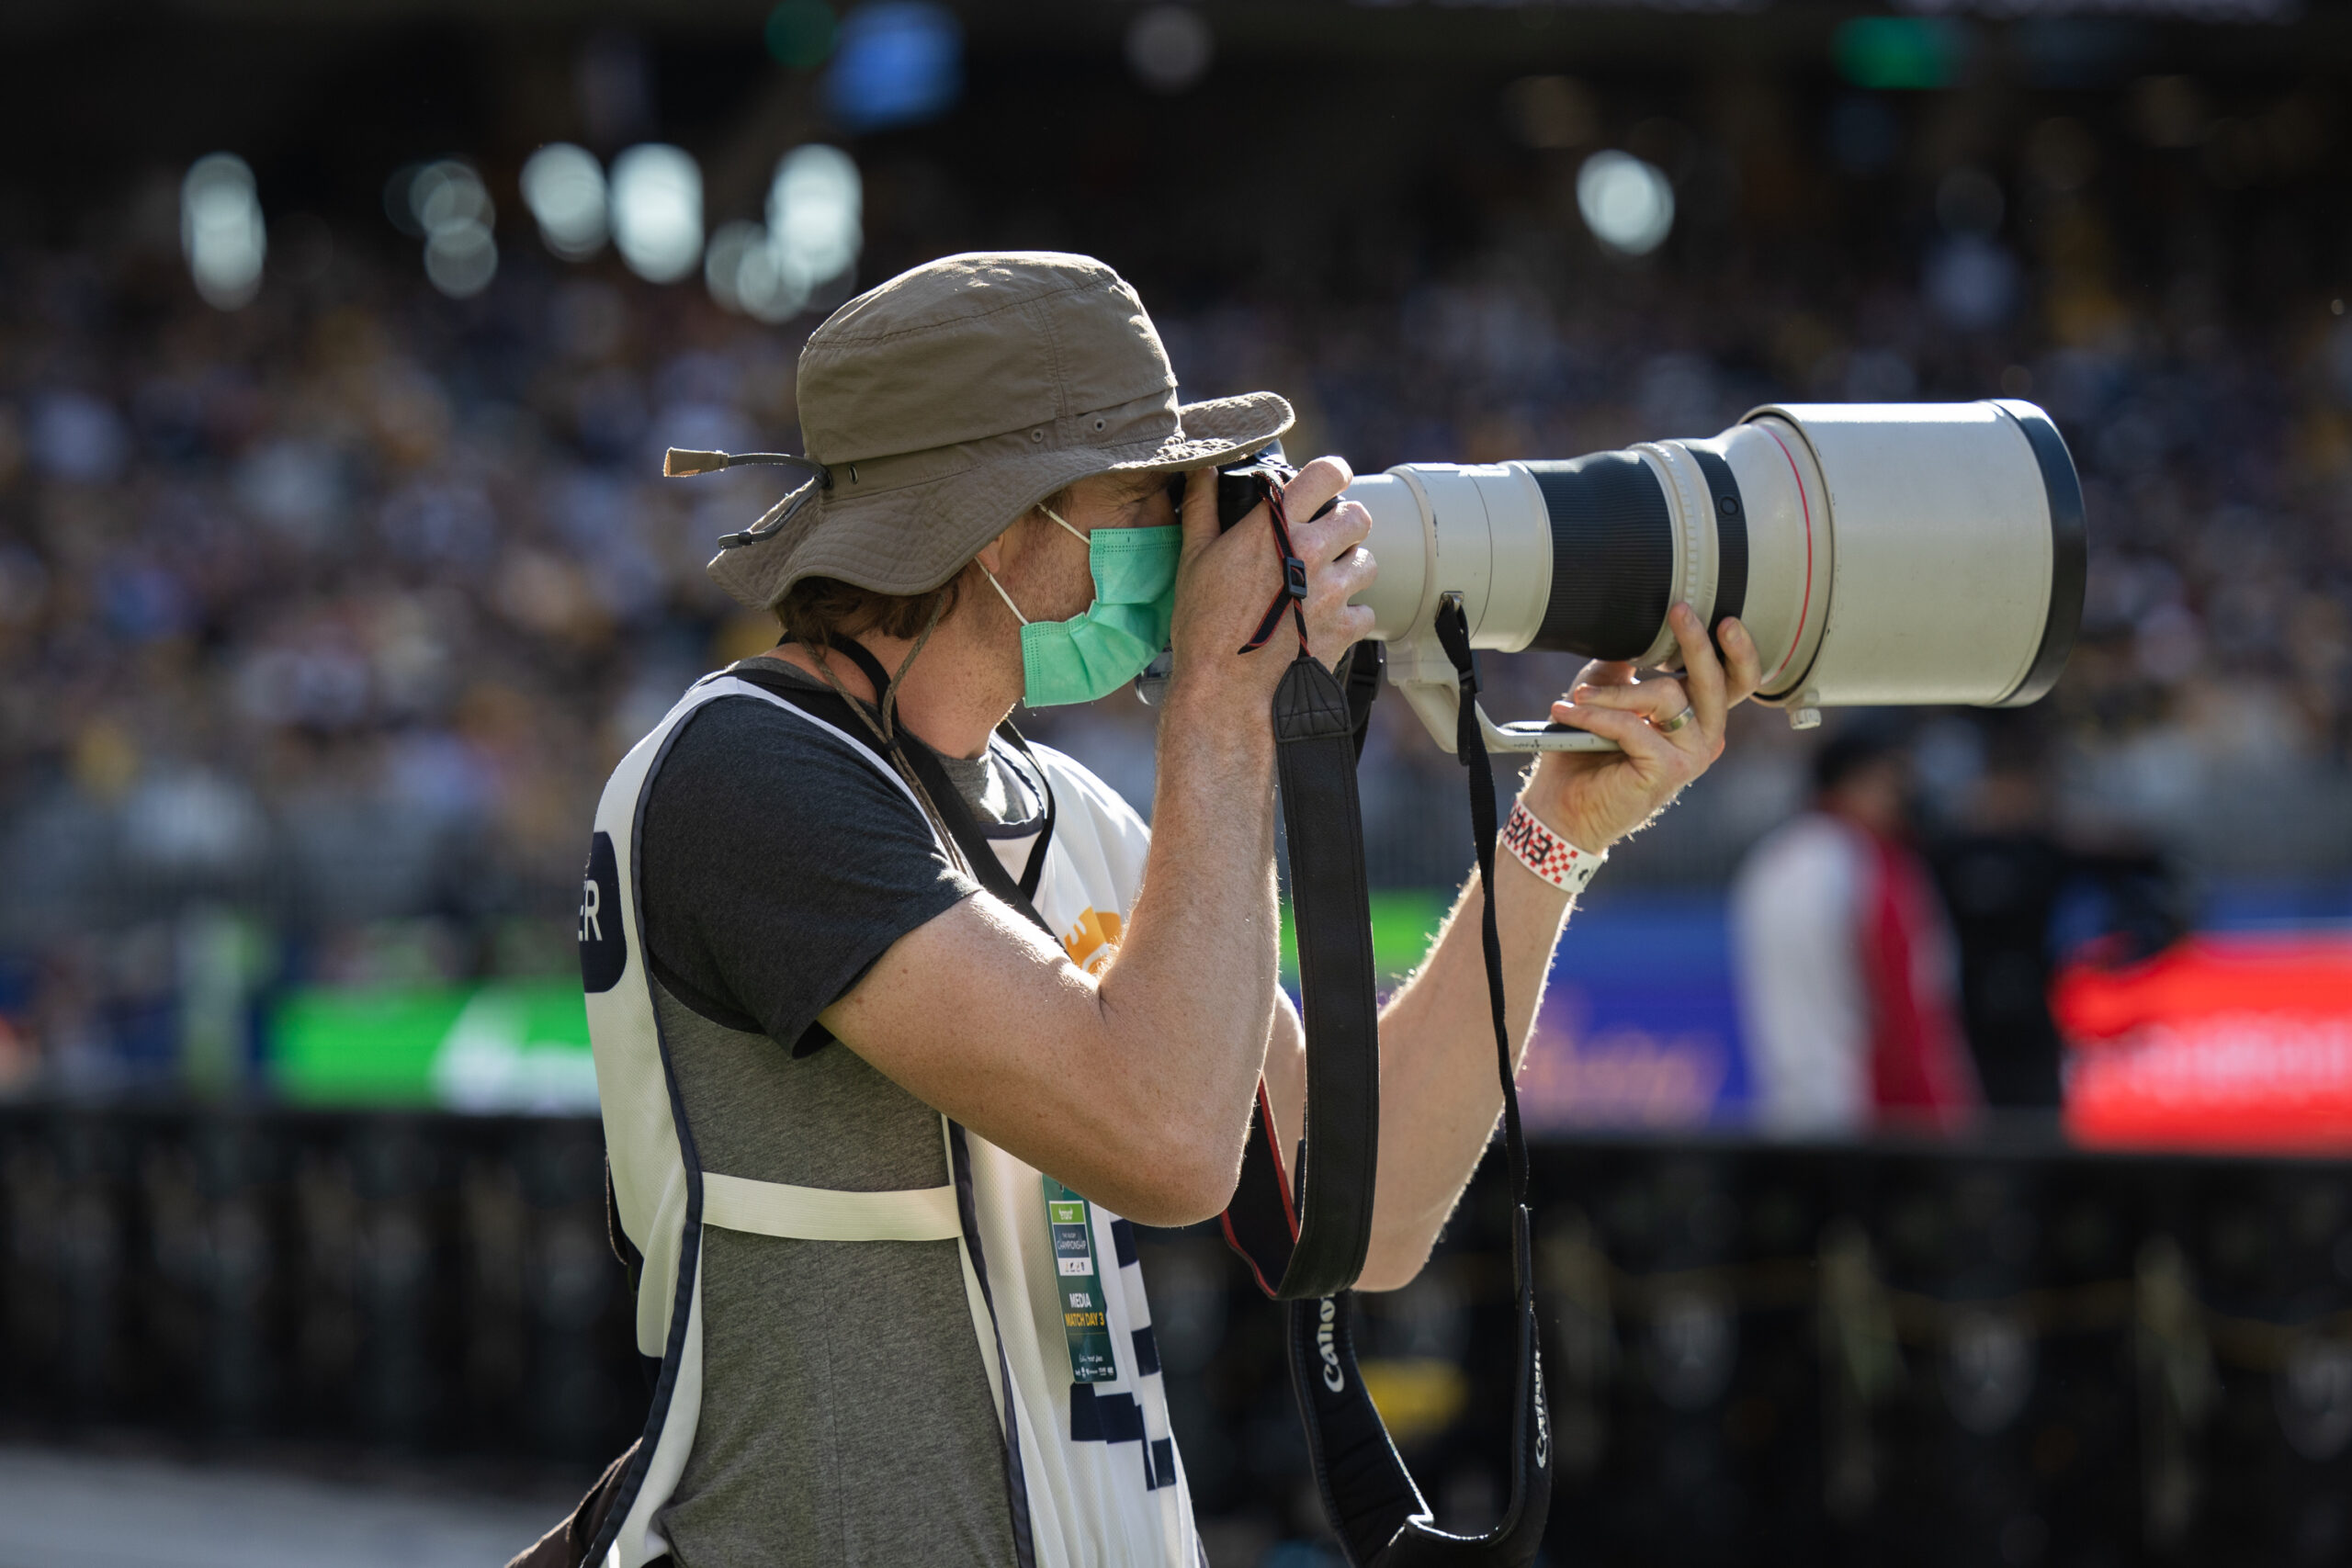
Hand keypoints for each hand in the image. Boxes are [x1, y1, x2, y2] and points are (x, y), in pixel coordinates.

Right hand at [1167, 455, 1376, 707]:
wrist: (1225, 690)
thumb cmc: (1203, 625)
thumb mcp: (1193, 558)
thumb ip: (1203, 507)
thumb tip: (1203, 471)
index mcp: (1277, 526)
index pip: (1327, 472)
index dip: (1332, 473)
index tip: (1327, 483)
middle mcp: (1312, 551)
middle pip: (1359, 516)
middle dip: (1345, 523)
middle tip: (1326, 538)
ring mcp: (1333, 591)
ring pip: (1368, 562)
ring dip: (1351, 567)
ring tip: (1326, 581)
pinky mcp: (1345, 628)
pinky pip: (1367, 611)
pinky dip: (1351, 615)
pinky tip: (1325, 620)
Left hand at [1520, 605, 1761, 853]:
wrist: (1564, 806)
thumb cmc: (1585, 750)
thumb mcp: (1604, 694)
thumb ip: (1622, 665)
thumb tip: (1631, 632)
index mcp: (1697, 715)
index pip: (1734, 680)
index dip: (1737, 651)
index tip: (1723, 619)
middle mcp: (1704, 736)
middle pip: (1715, 682)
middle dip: (1697, 643)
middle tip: (1681, 612)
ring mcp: (1691, 756)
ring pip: (1665, 697)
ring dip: (1615, 691)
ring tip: (1578, 695)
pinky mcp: (1668, 771)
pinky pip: (1632, 726)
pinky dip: (1596, 716)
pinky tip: (1569, 712)